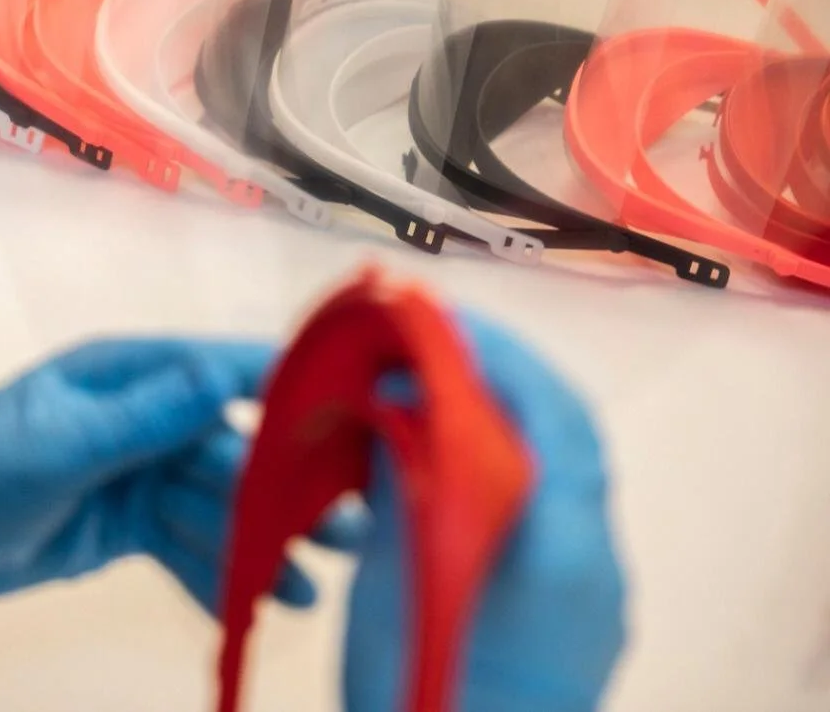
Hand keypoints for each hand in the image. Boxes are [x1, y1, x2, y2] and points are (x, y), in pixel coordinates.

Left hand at [0, 339, 358, 614]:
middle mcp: (142, 419)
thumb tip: (223, 375)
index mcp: (125, 374)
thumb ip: (146, 416)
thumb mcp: (59, 441)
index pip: (220, 370)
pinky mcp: (128, 527)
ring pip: (216, 507)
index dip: (288, 385)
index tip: (357, 407)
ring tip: (311, 587)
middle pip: (232, 449)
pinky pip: (186, 548)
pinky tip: (261, 604)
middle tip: (348, 529)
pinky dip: (220, 575)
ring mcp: (137, 475)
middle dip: (286, 489)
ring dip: (262, 543)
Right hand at [345, 310, 627, 711]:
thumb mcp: (394, 582)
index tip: (429, 316)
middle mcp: (594, 564)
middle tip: (423, 344)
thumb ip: (405, 476)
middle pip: (566, 438)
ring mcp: (593, 598)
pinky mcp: (576, 623)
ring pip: (560, 475)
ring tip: (425, 395)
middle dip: (499, 378)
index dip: (494, 354)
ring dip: (501, 422)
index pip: (550, 412)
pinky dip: (501, 473)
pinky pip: (548, 519)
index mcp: (560, 547)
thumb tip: (396, 396)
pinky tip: (443, 473)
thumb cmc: (421, 695)